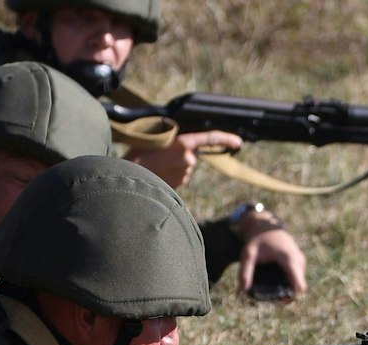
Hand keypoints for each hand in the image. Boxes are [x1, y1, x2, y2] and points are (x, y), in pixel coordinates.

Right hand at [126, 129, 242, 189]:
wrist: (129, 177)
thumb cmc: (138, 153)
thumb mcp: (155, 137)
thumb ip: (175, 138)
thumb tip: (187, 145)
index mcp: (184, 143)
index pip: (211, 138)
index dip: (226, 138)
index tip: (238, 142)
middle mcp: (189, 159)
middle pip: (193, 153)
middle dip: (182, 153)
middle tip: (162, 152)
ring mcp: (185, 174)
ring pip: (186, 166)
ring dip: (175, 164)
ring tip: (156, 163)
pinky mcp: (180, 185)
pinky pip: (180, 176)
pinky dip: (171, 174)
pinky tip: (158, 172)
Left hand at [238, 217, 306, 301]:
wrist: (265, 223)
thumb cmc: (256, 239)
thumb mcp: (248, 254)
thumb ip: (245, 272)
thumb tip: (243, 290)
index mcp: (288, 259)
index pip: (299, 286)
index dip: (290, 297)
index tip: (277, 300)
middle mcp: (298, 260)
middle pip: (299, 288)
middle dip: (288, 295)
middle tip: (272, 298)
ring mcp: (301, 260)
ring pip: (300, 283)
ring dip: (289, 289)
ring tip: (273, 290)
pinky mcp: (299, 261)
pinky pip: (298, 278)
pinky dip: (290, 283)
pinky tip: (277, 283)